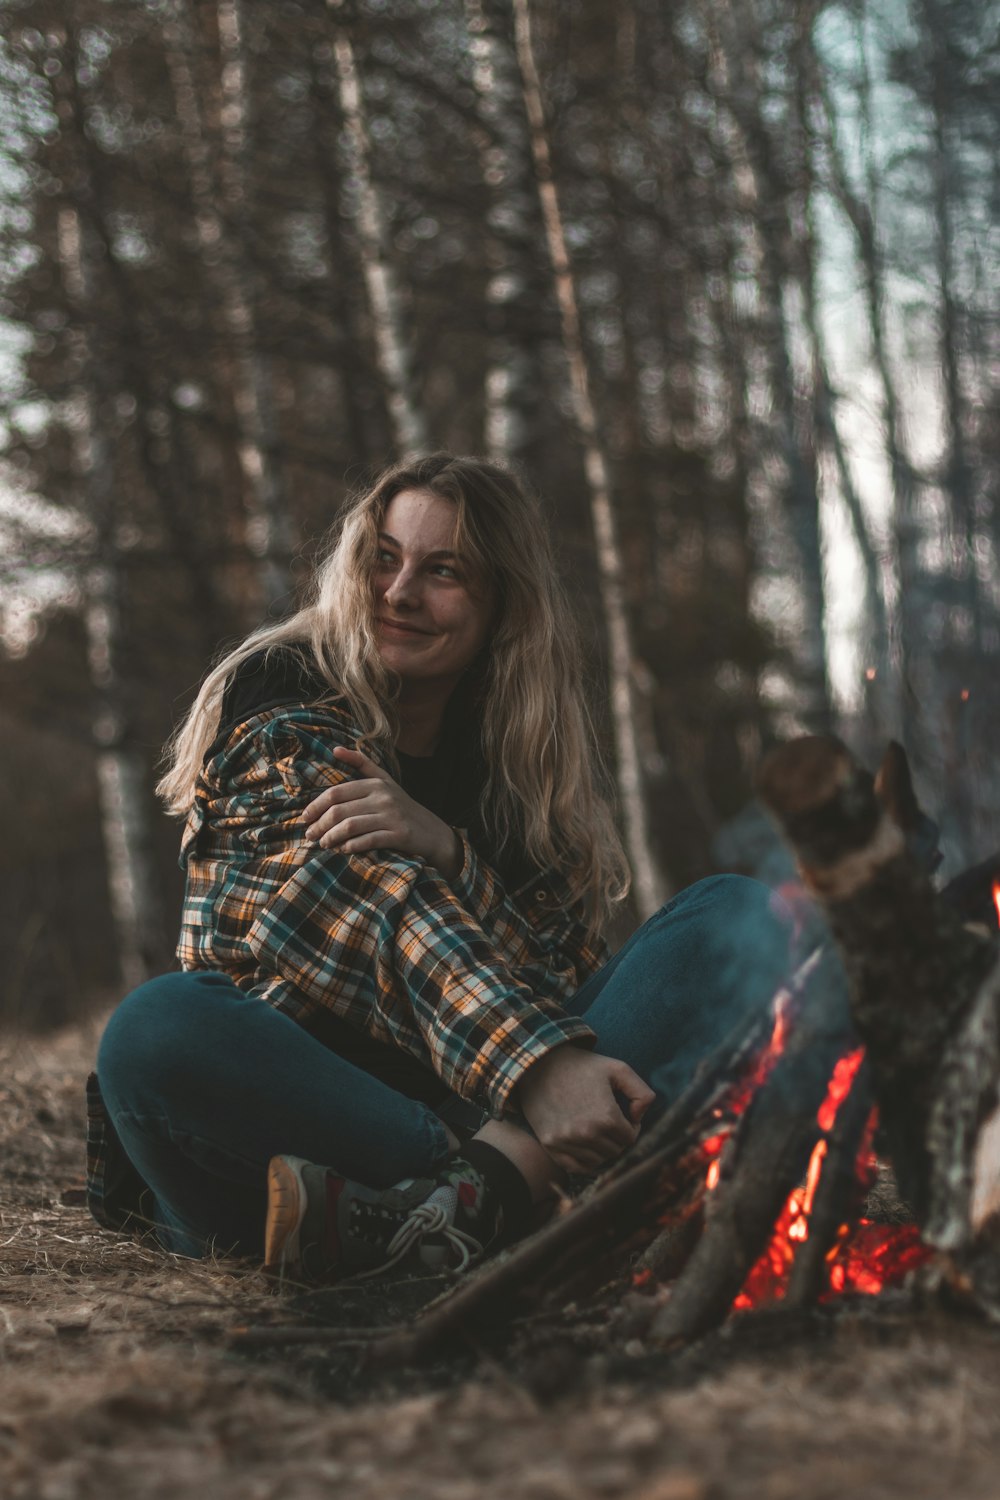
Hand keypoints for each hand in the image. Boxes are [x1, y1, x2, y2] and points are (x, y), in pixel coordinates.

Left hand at [302, 746, 462, 878]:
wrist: (432, 832)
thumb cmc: (402, 807)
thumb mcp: (385, 781)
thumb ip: (361, 764)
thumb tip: (335, 749)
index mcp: (376, 783)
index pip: (336, 793)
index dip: (316, 806)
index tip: (305, 818)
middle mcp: (384, 797)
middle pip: (340, 810)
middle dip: (320, 825)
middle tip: (310, 835)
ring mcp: (392, 816)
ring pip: (350, 826)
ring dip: (332, 837)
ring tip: (324, 844)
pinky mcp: (399, 834)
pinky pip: (367, 841)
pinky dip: (351, 846)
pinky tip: (343, 850)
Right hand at [512, 1046, 654, 1174]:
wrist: (540, 1064)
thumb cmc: (582, 1066)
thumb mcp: (618, 1069)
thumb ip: (642, 1093)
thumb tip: (639, 1118)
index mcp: (606, 1116)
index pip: (630, 1138)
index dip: (632, 1126)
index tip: (625, 1116)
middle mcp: (586, 1133)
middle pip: (615, 1151)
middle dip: (617, 1137)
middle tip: (609, 1121)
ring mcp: (566, 1141)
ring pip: (598, 1161)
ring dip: (601, 1148)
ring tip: (596, 1128)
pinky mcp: (550, 1145)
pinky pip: (576, 1167)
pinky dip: (584, 1160)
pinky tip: (584, 1143)